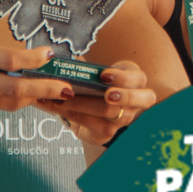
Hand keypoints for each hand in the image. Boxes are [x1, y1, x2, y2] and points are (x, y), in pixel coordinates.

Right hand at [0, 34, 69, 116]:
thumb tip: (22, 59)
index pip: (12, 59)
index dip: (36, 60)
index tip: (50, 56)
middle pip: (17, 88)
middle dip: (47, 89)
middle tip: (66, 89)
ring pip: (8, 102)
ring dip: (29, 97)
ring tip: (45, 92)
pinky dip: (1, 99)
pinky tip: (2, 92)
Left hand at [40, 60, 158, 142]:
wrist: (89, 113)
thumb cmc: (96, 87)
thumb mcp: (97, 73)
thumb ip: (88, 66)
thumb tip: (72, 59)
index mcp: (135, 81)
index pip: (138, 79)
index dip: (124, 78)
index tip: (104, 75)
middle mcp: (134, 103)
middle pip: (140, 101)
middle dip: (124, 96)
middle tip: (106, 94)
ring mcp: (122, 120)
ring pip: (108, 113)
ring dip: (82, 103)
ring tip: (62, 96)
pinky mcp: (106, 133)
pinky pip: (87, 122)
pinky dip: (68, 111)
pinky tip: (52, 104)